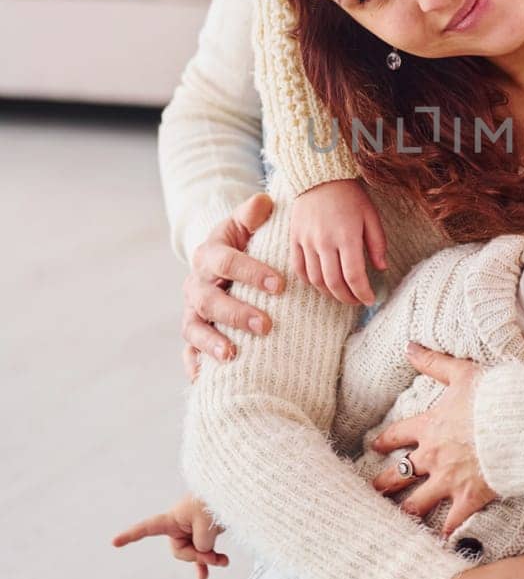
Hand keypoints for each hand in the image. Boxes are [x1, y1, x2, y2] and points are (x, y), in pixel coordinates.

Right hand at [113, 493, 228, 578]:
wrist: (235, 494)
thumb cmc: (217, 503)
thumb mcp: (206, 525)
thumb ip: (202, 543)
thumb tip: (206, 552)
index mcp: (173, 518)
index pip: (147, 528)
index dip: (131, 535)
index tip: (114, 542)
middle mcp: (180, 524)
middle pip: (180, 551)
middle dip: (197, 556)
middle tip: (215, 556)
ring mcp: (193, 529)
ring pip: (195, 553)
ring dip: (208, 559)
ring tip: (223, 561)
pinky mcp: (205, 533)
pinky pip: (204, 551)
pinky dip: (211, 559)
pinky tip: (217, 567)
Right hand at [182, 192, 281, 378]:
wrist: (218, 264)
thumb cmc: (241, 244)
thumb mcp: (244, 226)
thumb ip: (252, 214)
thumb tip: (264, 201)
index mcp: (208, 255)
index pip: (226, 261)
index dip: (251, 271)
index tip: (280, 284)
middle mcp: (195, 284)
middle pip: (209, 300)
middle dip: (236, 313)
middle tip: (266, 325)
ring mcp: (191, 311)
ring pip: (194, 328)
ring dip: (211, 342)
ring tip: (231, 355)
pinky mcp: (192, 333)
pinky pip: (188, 351)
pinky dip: (194, 364)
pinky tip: (204, 377)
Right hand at [291, 179, 387, 307]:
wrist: (320, 175)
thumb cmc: (350, 195)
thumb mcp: (371, 216)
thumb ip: (377, 243)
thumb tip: (382, 268)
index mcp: (347, 236)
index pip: (354, 276)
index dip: (363, 293)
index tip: (370, 300)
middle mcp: (324, 242)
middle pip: (334, 283)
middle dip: (347, 298)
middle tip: (357, 301)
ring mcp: (306, 241)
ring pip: (315, 280)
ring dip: (329, 293)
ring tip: (341, 294)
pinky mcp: (294, 238)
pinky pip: (298, 268)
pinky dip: (309, 281)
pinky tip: (320, 283)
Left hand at [372, 345, 494, 534]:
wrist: (520, 424)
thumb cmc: (493, 396)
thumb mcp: (461, 372)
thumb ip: (434, 362)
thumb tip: (409, 346)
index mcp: (430, 426)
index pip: (398, 435)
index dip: (386, 441)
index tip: (375, 446)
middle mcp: (432, 456)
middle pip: (400, 473)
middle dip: (385, 482)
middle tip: (374, 490)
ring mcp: (449, 480)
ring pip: (417, 502)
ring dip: (406, 511)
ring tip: (395, 520)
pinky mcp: (469, 497)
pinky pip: (451, 522)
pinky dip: (444, 534)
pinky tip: (437, 544)